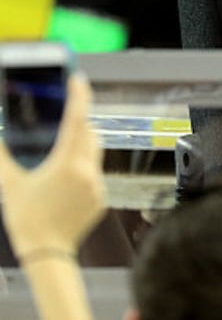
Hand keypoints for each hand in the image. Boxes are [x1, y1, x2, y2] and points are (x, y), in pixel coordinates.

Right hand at [0, 74, 105, 257]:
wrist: (47, 254)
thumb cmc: (27, 220)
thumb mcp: (9, 184)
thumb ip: (1, 155)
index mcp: (67, 163)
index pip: (77, 119)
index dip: (78, 96)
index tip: (76, 79)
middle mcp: (87, 170)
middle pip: (89, 133)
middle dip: (78, 122)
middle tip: (64, 115)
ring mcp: (97, 184)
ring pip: (95, 152)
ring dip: (81, 144)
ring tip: (60, 147)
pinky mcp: (101, 197)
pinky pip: (95, 172)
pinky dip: (83, 166)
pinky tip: (64, 177)